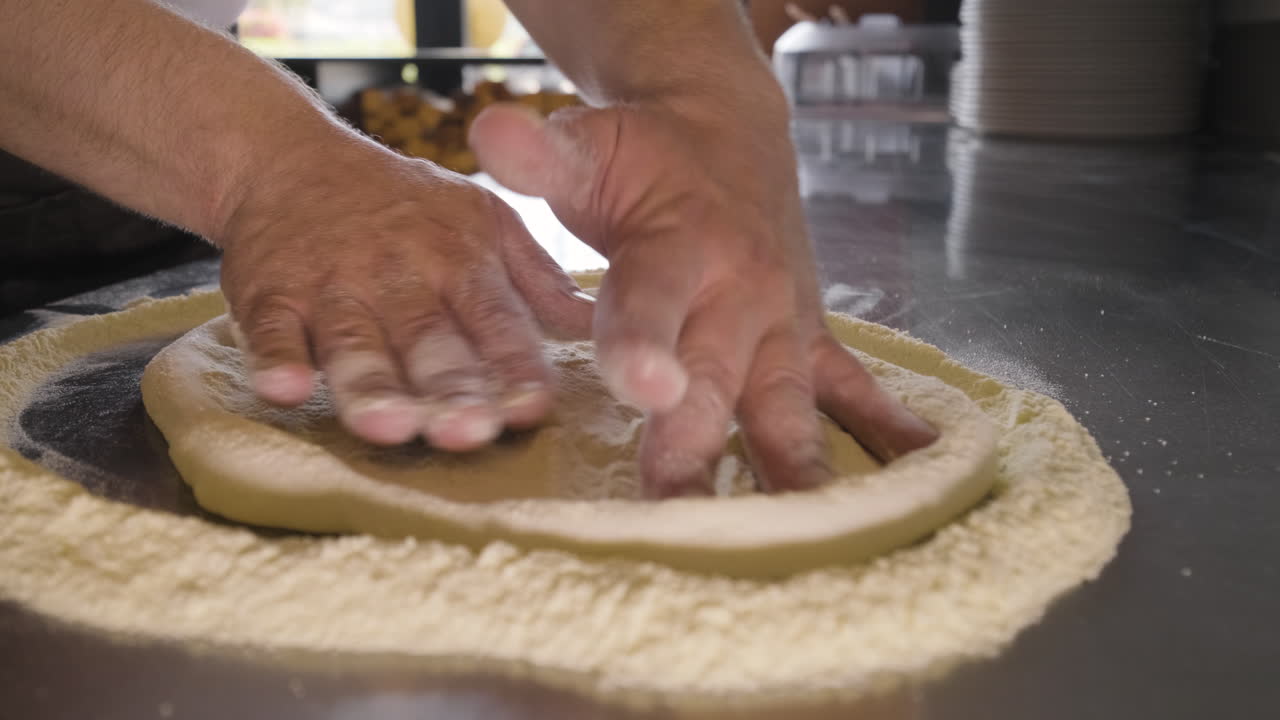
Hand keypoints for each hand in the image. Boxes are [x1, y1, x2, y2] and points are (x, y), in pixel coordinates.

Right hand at [217, 135, 593, 450]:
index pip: (494, 319)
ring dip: (370, 387)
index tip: (534, 407)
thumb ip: (536, 279)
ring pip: (353, 343)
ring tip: (389, 428)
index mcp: (460, 261)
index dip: (513, 364)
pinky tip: (283, 390)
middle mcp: (400, 276)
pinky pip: (270, 329)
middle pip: (427, 341)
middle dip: (449, 388)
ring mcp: (333, 285)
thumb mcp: (483, 221)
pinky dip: (273, 359)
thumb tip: (600, 326)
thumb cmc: (405, 206)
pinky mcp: (270, 292)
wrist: (291, 159)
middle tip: (470, 433)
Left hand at [470, 85, 937, 496]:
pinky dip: (885, 427)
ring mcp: (783, 322)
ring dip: (789, 470)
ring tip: (799, 534)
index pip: (655, 298)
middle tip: (676, 509)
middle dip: (697, 445)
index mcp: (681, 244)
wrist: (729, 135)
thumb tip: (488, 131)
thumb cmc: (644, 155)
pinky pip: (852, 387)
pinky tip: (921, 470)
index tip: (641, 389)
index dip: (644, 344)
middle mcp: (741, 290)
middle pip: (717, 378)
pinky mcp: (809, 339)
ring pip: (786, 405)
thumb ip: (542, 155)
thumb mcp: (589, 144)